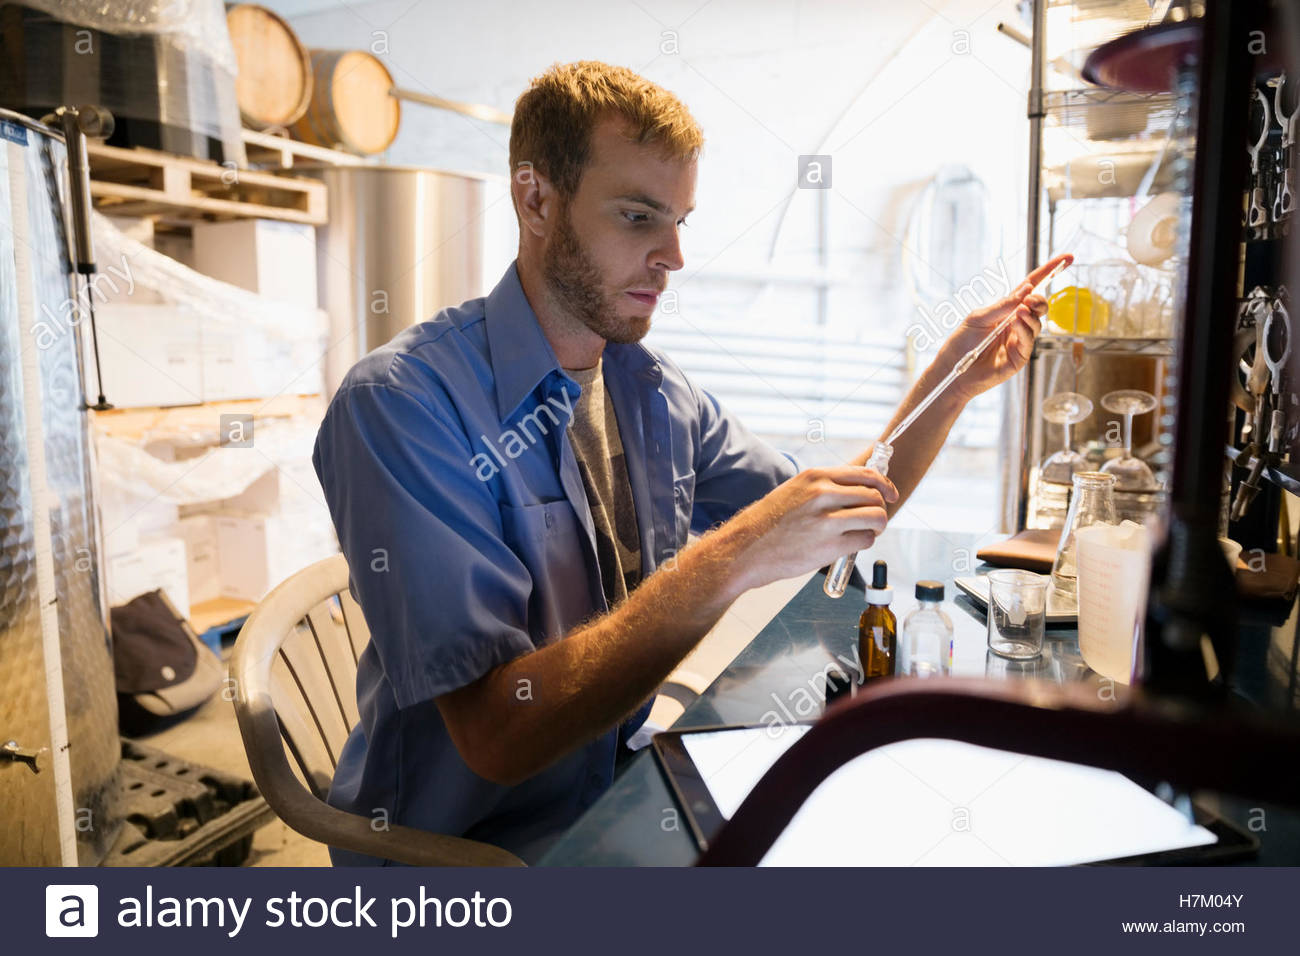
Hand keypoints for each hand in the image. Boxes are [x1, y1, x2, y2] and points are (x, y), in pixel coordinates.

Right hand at [721, 466, 898, 593]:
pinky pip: (864, 540)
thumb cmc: (766, 524)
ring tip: (865, 533)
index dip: (884, 484)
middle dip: (880, 508)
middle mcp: (822, 494)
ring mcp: (826, 520)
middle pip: (874, 496)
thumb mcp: (793, 491)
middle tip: (875, 519)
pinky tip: (850, 545)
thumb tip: (853, 490)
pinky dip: (864, 543)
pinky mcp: (829, 546)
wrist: (744, 550)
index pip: (864, 473)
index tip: (890, 493)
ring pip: (876, 517)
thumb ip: (822, 488)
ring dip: (876, 527)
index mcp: (814, 477)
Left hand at [943, 253, 1071, 401]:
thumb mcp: (978, 317)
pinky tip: (1017, 322)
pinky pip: (1030, 340)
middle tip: (1029, 300)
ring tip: (1020, 312)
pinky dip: (1026, 329)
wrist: (953, 370)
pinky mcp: (1020, 356)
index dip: (1049, 272)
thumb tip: (1026, 290)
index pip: (1031, 287)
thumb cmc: (962, 343)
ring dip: (1031, 314)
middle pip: (1039, 306)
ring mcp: (1020, 339)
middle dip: (1039, 299)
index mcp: (1006, 309)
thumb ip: (1002, 305)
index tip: (1068, 258)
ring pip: (1037, 322)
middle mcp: (1017, 322)